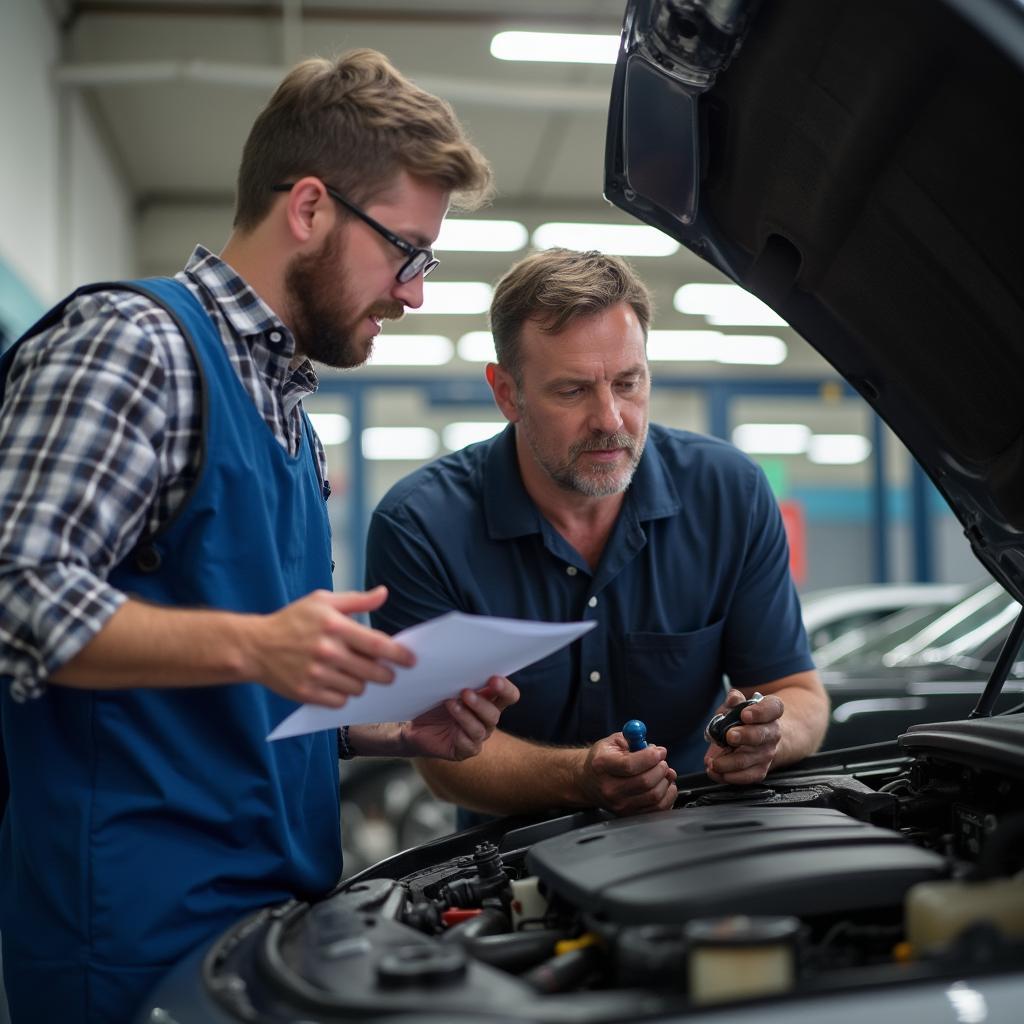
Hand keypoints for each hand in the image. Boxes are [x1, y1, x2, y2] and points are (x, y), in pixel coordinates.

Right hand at [253, 586, 414, 706]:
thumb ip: (356, 600)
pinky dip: (343, 694)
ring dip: (361, 682)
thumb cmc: (291, 621)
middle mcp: (327, 652)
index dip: (398, 654)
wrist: (255, 647)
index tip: (410, 660)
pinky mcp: (307, 693)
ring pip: (358, 688)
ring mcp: (316, 675)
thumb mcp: (322, 601)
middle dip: (385, 674)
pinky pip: (340, 701)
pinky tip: (337, 682)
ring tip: (352, 672)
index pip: (377, 644)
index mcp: (334, 626)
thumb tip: (383, 593)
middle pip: (372, 672)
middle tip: (386, 672)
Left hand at [402, 675, 519, 760]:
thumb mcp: (445, 686)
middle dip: (481, 703)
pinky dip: (460, 735)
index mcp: (488, 699)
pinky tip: (450, 728)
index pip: (508, 695)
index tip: (494, 679)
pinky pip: (469, 745)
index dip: (505, 688)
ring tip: (450, 704)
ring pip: (481, 729)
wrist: (413, 724)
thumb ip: (459, 677)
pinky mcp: (465, 750)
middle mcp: (486, 718)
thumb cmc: (433, 700)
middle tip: (465, 692)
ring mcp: (477, 735)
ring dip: (466, 716)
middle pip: (495, 713)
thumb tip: (463, 662)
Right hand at [577, 732, 677, 815]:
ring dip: (665, 781)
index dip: (650, 757)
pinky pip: (657, 808)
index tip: (660, 751)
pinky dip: (667, 796)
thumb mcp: (613, 742)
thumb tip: (656, 749)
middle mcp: (609, 788)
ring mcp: (619, 804)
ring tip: (663, 771)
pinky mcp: (629, 814)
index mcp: (602, 765)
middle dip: (660, 768)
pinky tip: (664, 784)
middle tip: (662, 761)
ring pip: (654, 796)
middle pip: (644, 781)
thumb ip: (635, 739)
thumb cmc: (603, 759)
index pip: (630, 765)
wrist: (589, 781)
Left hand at [704, 687, 783, 783]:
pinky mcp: (761, 769)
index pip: (772, 708)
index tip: (744, 715)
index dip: (759, 712)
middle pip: (761, 735)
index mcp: (771, 711)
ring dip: (729, 762)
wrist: (760, 737)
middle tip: (730, 736)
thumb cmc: (746, 719)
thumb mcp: (738, 705)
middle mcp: (773, 732)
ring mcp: (767, 752)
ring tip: (713, 762)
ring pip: (750, 758)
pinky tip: (716, 772)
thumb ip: (734, 700)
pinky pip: (748, 776)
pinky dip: (730, 777)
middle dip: (745, 736)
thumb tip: (733, 698)